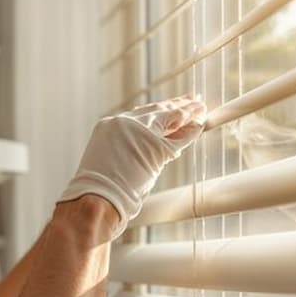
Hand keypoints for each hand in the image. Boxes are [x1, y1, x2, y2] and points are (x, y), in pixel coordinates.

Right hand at [58, 96, 205, 237]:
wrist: (95, 198)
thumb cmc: (97, 189)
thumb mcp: (107, 160)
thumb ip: (124, 150)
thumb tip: (141, 154)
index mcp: (109, 125)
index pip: (141, 112)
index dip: (159, 108)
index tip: (170, 104)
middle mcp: (124, 122)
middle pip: (157, 109)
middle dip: (176, 104)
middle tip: (192, 99)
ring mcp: (140, 132)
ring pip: (170, 117)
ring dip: (188, 113)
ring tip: (200, 108)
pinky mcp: (155, 146)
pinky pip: (179, 136)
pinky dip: (190, 131)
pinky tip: (200, 124)